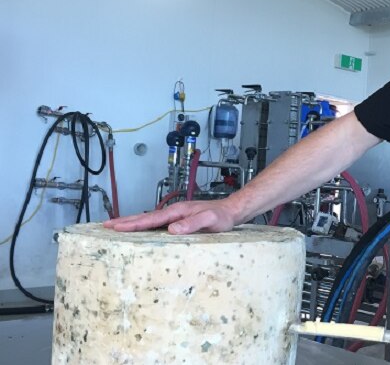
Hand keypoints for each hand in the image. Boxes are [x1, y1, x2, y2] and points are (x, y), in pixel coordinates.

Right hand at [103, 198, 238, 234]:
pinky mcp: (178, 221)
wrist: (231, 211)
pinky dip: (144, 226)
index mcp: (177, 212)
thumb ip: (192, 224)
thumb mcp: (209, 220)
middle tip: (105, 225)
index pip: (151, 219)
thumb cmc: (221, 217)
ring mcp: (175, 216)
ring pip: (149, 220)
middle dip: (125, 221)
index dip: (133, 224)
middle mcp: (173, 213)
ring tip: (115, 226)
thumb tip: (172, 229)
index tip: (116, 226)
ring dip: (132, 222)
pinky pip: (157, 224)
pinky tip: (139, 230)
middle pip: (145, 217)